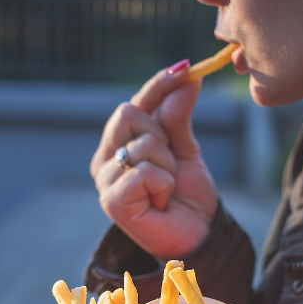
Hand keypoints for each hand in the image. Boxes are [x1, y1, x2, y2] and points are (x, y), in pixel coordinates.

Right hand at [90, 63, 218, 258]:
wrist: (198, 236)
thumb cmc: (187, 196)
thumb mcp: (186, 148)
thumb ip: (178, 115)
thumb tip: (187, 76)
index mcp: (117, 144)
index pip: (133, 103)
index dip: (157, 84)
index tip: (186, 67)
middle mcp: (104, 160)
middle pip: (128, 113)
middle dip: (162, 135)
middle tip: (171, 165)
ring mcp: (104, 181)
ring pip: (142, 144)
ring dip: (168, 166)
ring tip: (167, 190)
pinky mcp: (111, 202)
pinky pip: (144, 171)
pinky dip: (164, 184)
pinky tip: (161, 203)